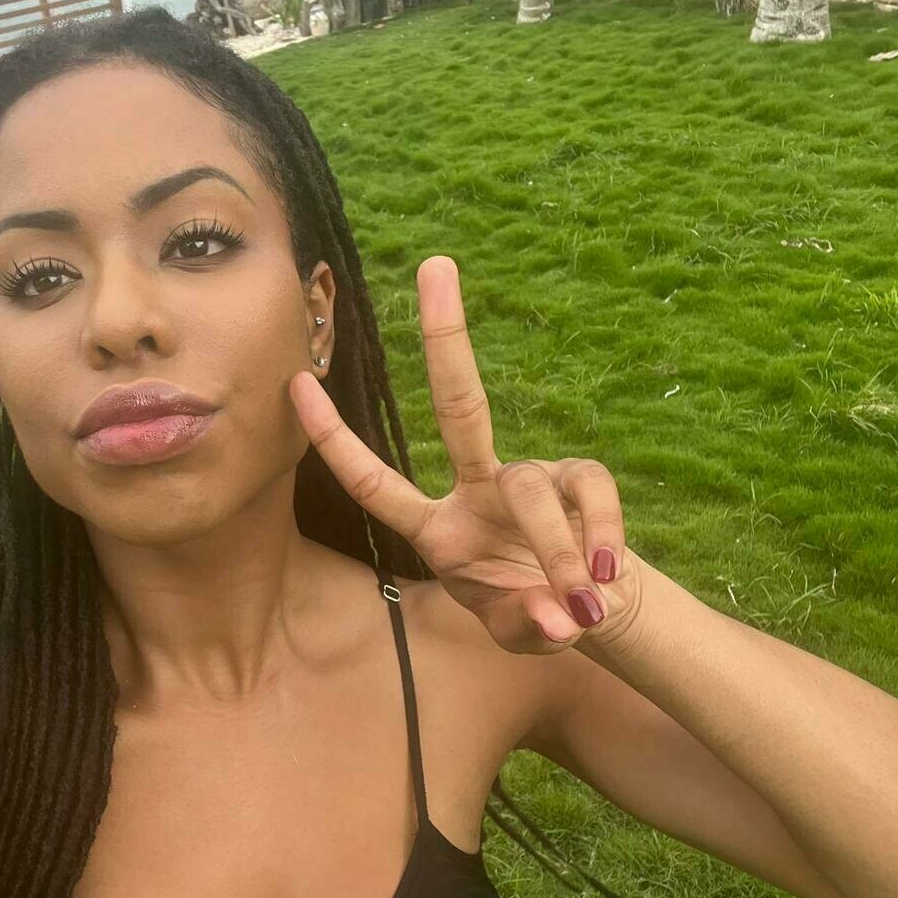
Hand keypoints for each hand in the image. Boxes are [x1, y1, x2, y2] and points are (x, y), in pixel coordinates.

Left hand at [289, 255, 641, 652]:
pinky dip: (598, 539)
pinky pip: (589, 491)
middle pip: (460, 405)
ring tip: (577, 602)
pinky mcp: (579, 478)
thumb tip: (555, 618)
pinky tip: (603, 580)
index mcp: (435, 528)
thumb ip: (524, 627)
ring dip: (555, 553)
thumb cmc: (532, 614)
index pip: (372, 482)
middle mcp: (476, 488)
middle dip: (445, 337)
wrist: (595, 613)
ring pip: (530, 490)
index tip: (295, 383)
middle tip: (434, 264)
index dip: (334, 439)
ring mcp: (528, 479)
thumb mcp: (515, 632)